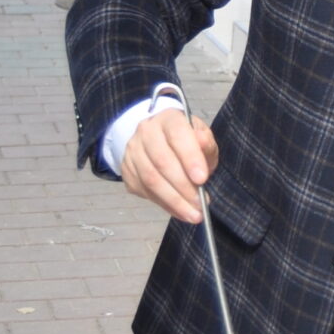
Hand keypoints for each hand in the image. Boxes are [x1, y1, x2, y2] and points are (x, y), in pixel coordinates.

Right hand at [121, 105, 218, 224]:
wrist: (159, 139)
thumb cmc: (186, 140)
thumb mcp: (202, 137)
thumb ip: (206, 143)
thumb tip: (203, 143)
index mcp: (168, 119)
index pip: (177, 135)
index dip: (190, 157)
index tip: (202, 179)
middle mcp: (146, 132)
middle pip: (162, 161)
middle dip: (184, 187)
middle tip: (201, 204)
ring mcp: (133, 152)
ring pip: (151, 180)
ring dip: (174, 201)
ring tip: (193, 214)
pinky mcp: (127, 171)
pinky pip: (144, 191)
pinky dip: (165, 205)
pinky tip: (180, 211)